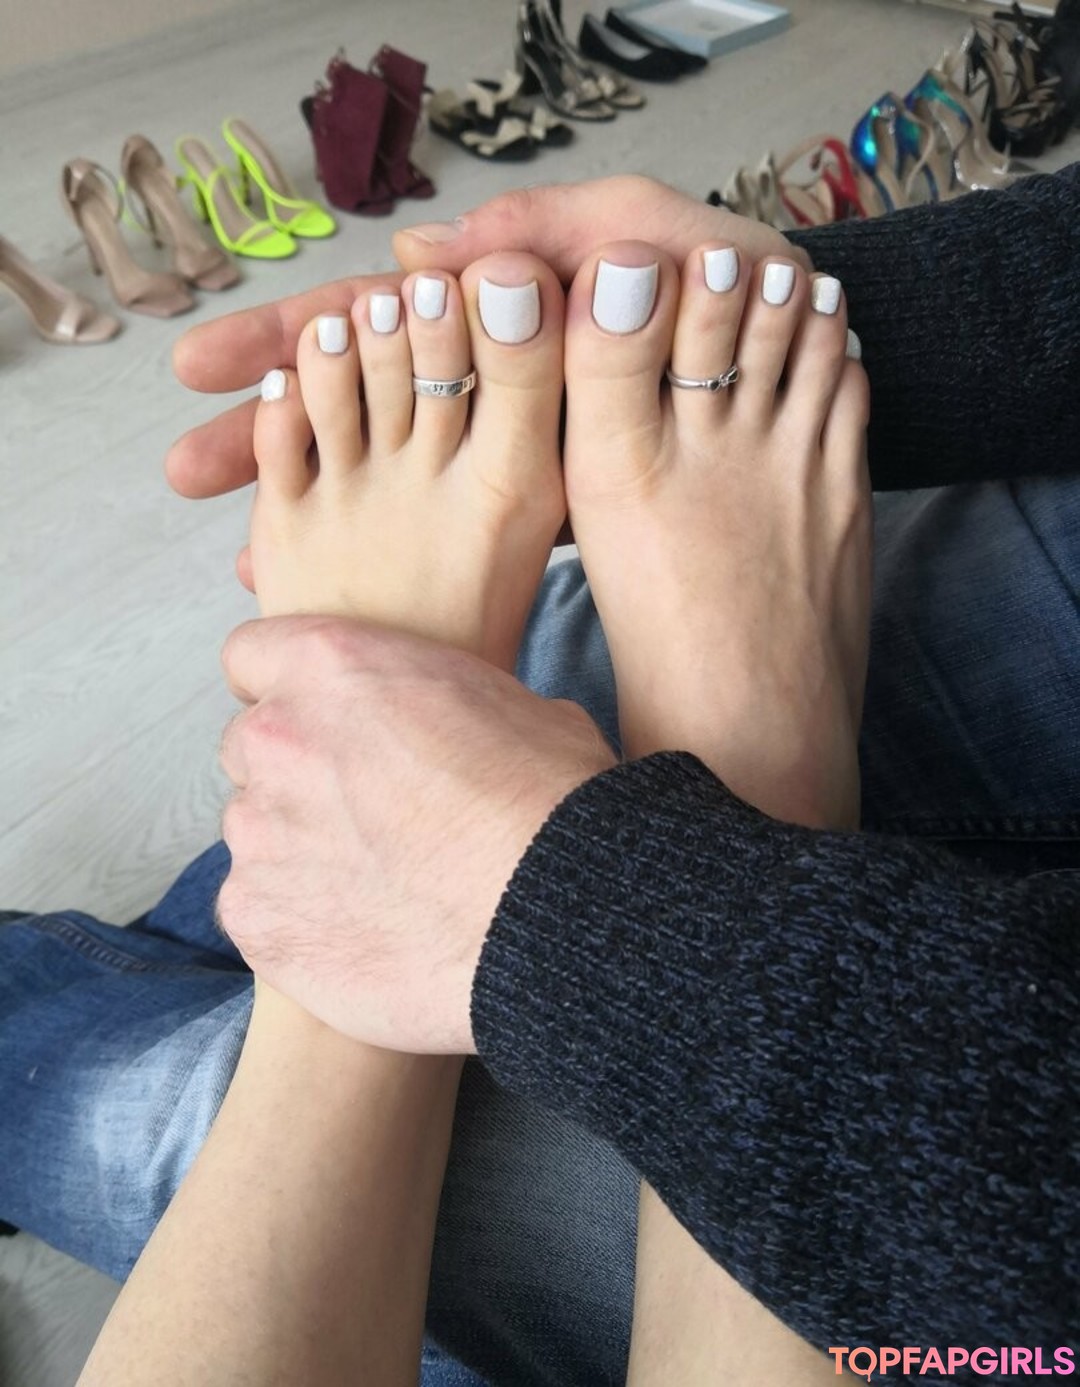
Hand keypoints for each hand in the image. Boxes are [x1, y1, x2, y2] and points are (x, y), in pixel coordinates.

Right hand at [166, 177, 809, 502]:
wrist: (799, 404)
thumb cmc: (733, 293)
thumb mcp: (645, 229)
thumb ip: (547, 225)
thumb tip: (416, 258)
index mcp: (496, 308)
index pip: (368, 319)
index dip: (285, 339)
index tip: (202, 370)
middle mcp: (490, 377)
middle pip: (359, 401)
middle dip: (268, 429)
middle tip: (182, 472)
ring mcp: (510, 444)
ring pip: (397, 474)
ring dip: (315, 514)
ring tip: (247, 561)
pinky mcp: (548, 507)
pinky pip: (456, 531)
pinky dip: (402, 561)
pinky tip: (358, 594)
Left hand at [218, 616, 615, 1052]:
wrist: (550, 914)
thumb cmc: (548, 800)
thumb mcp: (513, 702)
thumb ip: (438, 703)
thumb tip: (451, 729)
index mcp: (329, 667)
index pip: (252, 656)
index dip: (289, 690)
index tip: (324, 721)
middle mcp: (275, 741)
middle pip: (250, 747)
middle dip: (296, 773)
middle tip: (367, 813)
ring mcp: (257, 835)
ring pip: (257, 833)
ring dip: (300, 849)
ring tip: (380, 885)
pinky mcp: (256, 919)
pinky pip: (259, 910)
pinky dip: (300, 922)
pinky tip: (368, 934)